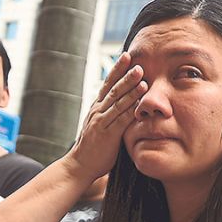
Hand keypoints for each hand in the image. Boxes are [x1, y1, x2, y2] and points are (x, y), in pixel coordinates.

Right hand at [64, 52, 147, 182]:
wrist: (80, 165)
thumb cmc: (94, 149)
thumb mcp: (102, 127)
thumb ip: (112, 117)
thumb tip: (125, 107)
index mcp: (97, 108)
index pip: (107, 84)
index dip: (117, 70)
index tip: (126, 56)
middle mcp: (97, 111)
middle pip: (112, 88)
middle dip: (125, 73)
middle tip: (136, 60)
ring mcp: (101, 122)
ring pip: (117, 101)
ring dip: (130, 87)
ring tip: (141, 76)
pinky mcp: (107, 134)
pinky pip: (120, 119)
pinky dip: (131, 108)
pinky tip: (140, 101)